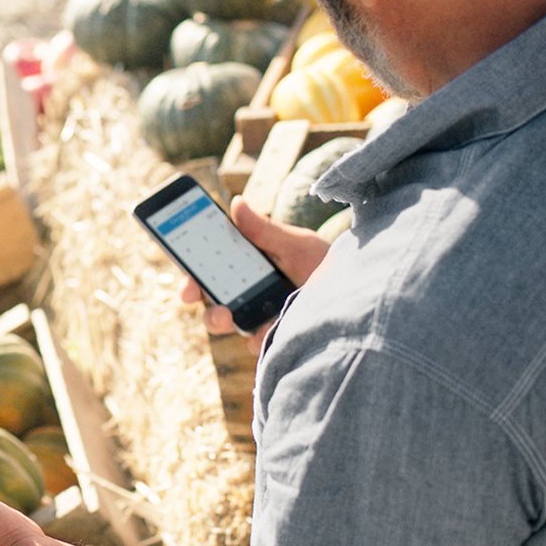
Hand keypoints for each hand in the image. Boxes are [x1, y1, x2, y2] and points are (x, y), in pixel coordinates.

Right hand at [180, 197, 329, 350]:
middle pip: (209, 295)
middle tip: (191, 293)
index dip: (191, 271)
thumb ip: (265, 230)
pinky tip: (271, 328)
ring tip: (227, 314)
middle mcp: (247, 292)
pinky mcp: (273, 340)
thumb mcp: (296, 244)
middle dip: (195, 294)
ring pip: (225, 321)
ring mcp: (258, 317)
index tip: (183, 270)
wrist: (361, 292)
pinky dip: (259, 336)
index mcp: (247, 265)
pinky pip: (255, 342)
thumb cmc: (326, 264)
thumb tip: (236, 203)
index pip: (210, 266)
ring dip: (218, 317)